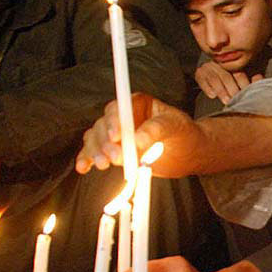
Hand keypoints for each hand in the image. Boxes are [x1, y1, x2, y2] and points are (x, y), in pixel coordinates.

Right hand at [75, 93, 201, 177]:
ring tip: (103, 165)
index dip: (114, 122)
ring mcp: (117, 134)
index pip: (119, 109)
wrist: (189, 152)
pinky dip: (86, 159)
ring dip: (95, 152)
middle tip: (115, 158)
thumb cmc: (184, 133)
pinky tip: (83, 167)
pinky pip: (94, 152)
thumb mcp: (174, 126)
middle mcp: (123, 116)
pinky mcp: (114, 150)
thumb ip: (155, 131)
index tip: (116, 137)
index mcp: (137, 103)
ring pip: (96, 139)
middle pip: (104, 125)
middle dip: (106, 142)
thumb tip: (136, 141)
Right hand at [195, 61, 251, 104]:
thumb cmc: (231, 85)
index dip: (243, 83)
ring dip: (221, 91)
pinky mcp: (199, 73)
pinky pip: (202, 79)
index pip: (238, 72)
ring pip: (214, 78)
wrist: (211, 82)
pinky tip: (212, 95)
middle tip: (236, 99)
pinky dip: (207, 87)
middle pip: (226, 75)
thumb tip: (259, 78)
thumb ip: (251, 81)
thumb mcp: (242, 82)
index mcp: (233, 64)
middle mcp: (221, 63)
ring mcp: (209, 67)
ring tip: (227, 101)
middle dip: (232, 89)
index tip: (246, 93)